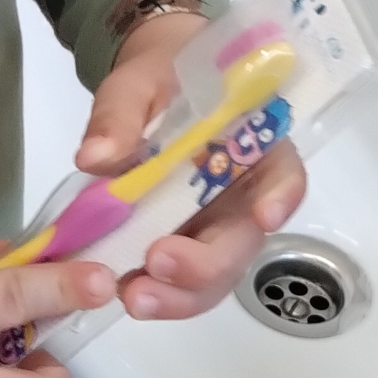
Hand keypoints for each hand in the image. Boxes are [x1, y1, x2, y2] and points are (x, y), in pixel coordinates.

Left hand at [76, 11, 305, 320]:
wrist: (149, 93)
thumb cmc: (158, 79)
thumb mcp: (136, 83)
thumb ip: (119, 116)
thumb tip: (94, 157)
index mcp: (255, 144)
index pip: (284, 174)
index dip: (280, 197)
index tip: (264, 216)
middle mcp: (245, 195)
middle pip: (243, 241)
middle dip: (206, 264)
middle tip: (158, 264)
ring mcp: (214, 228)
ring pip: (215, 276)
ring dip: (180, 294)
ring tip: (134, 297)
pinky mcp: (183, 247)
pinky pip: (179, 281)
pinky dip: (157, 292)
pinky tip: (125, 294)